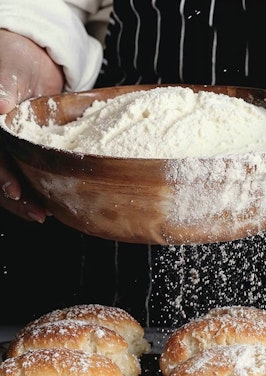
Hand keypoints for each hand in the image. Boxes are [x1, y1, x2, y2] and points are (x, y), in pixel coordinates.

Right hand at [0, 29, 63, 221]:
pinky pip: (19, 174)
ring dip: (22, 201)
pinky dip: (31, 190)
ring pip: (5, 179)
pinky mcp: (15, 151)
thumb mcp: (6, 71)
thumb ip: (2, 89)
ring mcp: (1, 146)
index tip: (14, 191)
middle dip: (14, 199)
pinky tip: (47, 203)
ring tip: (43, 214)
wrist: (27, 56)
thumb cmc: (12, 58)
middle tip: (38, 213)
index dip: (0, 176)